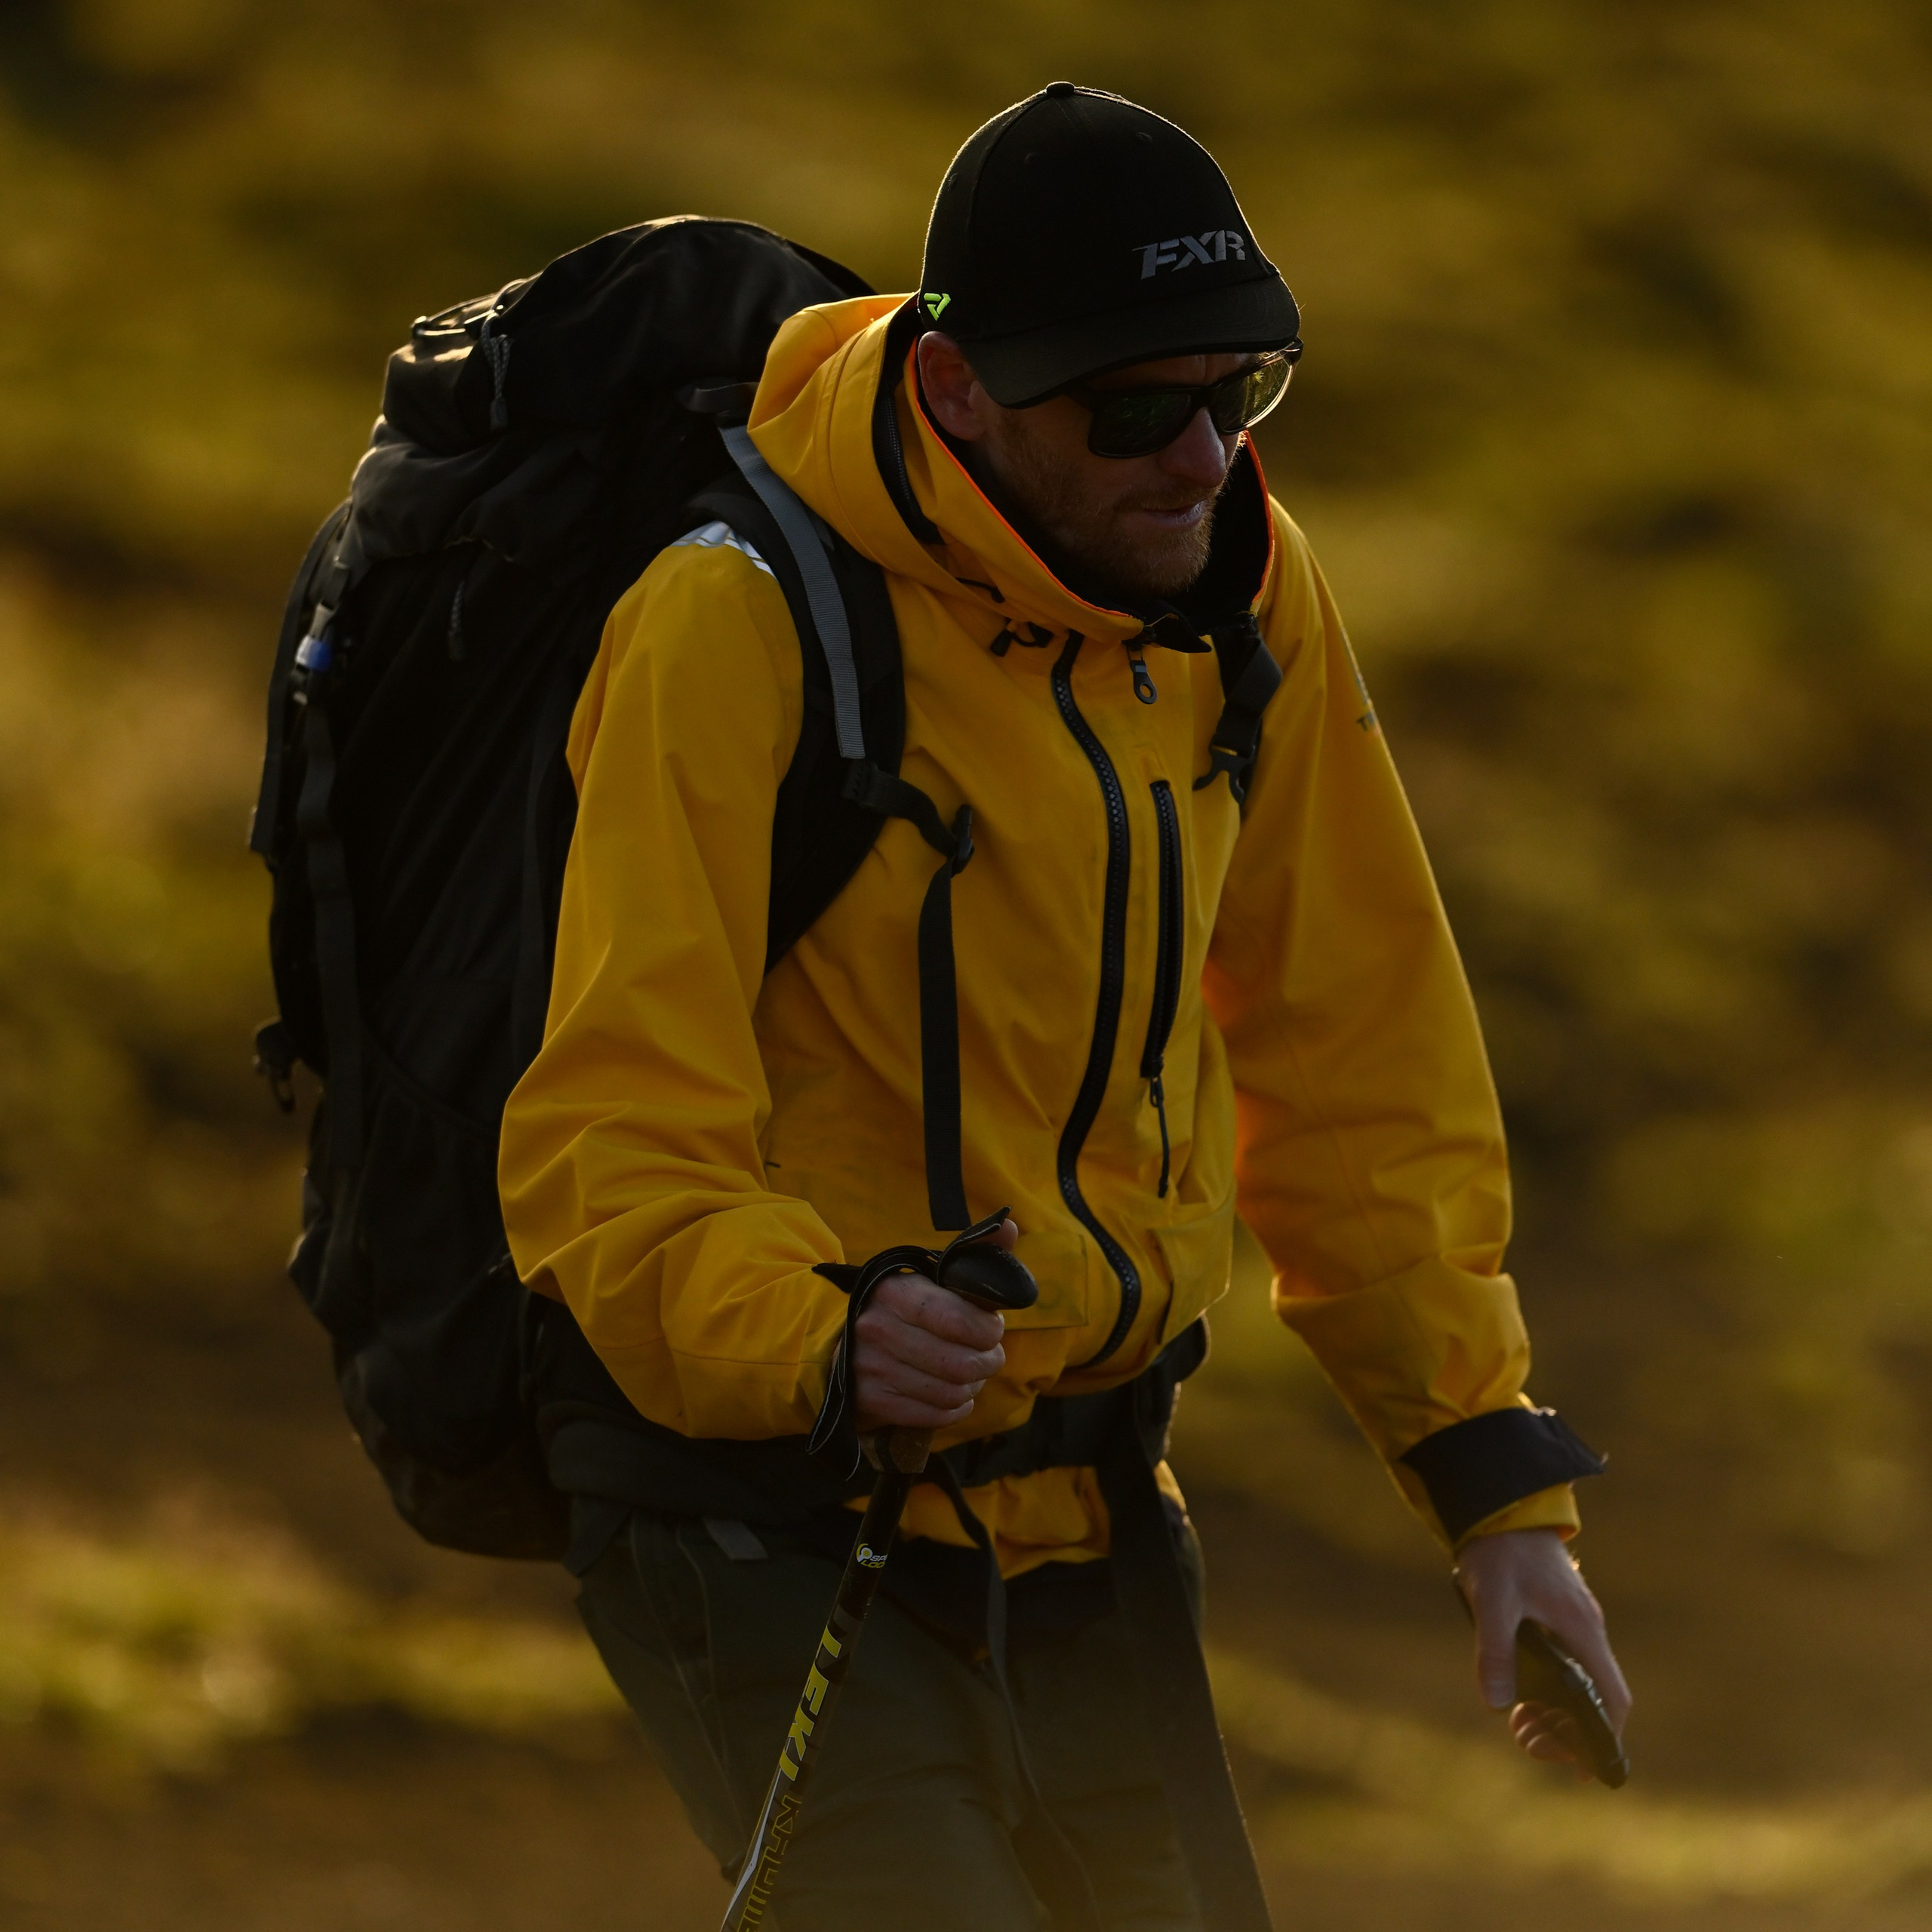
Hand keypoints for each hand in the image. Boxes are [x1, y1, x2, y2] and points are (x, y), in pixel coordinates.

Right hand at [851, 1220, 1015, 1431]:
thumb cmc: (903, 1305)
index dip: (988, 1330)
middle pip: (961, 1364)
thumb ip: (974, 1251)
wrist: (839, 1338)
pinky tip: (955, 1394)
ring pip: (951, 1392)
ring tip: (971, 1374)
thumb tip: (1009, 1225)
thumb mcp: (931, 1273)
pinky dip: (955, 1408)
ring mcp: (871, 1367)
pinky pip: (935, 1415)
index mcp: (895, 1291)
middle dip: (987, 1362)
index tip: (991, 1327)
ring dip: (972, 1386)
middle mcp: (877, 1329)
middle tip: (988, 1356)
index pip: (958, 1321)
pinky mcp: (871, 1401)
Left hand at [1455, 1527, 1631, 1779]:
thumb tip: (1496, 1706)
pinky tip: (1518, 1696)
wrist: (1501, 1505)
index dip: (1604, 1737)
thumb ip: (1495, 1651)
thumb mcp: (1493, 1600)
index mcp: (1582, 1630)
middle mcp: (1585, 1629)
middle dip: (1568, 1732)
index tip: (1585, 1768)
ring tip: (1519, 1728)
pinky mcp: (1556, 1613)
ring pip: (1578, 1683)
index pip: (1612, 1697)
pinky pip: (1565, 1665)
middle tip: (1529, 1745)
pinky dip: (1548, 1689)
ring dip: (1555, 1713)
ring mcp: (1573, 1621)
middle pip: (1595, 1699)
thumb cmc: (1501, 1551)